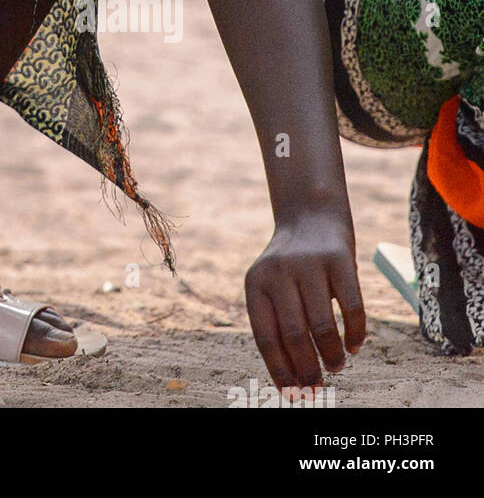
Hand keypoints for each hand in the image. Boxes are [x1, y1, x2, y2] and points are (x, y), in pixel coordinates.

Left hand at [244, 208, 365, 394]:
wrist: (310, 217)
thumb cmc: (290, 267)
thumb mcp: (272, 287)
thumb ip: (278, 325)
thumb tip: (292, 380)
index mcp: (256, 283)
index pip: (266, 337)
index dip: (280, 370)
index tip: (293, 395)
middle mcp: (279, 272)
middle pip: (295, 335)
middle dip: (307, 369)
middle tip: (317, 387)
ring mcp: (310, 264)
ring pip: (323, 325)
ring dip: (332, 355)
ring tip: (336, 367)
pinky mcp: (340, 259)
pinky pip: (352, 308)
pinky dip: (356, 334)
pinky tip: (355, 346)